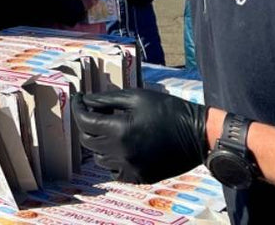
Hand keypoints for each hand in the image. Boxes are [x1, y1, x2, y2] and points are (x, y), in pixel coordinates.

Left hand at [75, 88, 207, 183]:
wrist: (197, 134)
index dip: (78, 108)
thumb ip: (107, 99)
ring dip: (98, 143)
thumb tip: (86, 101)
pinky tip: (119, 148)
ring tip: (107, 130)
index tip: (78, 99)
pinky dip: (111, 161)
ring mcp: (130, 168)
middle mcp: (121, 152)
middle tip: (92, 113)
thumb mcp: (137, 96)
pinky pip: (114, 172)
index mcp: (119, 130)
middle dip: (85, 125)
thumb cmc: (168, 109)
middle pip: (88, 141)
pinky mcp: (139, 177)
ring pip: (99, 158)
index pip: (85, 122)